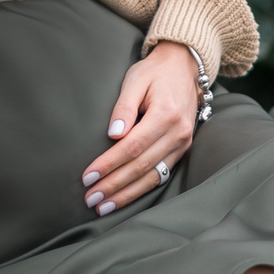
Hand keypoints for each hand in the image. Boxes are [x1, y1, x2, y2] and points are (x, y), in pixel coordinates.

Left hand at [81, 41, 201, 214]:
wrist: (184, 67)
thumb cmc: (155, 72)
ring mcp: (183, 144)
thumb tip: (113, 135)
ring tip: (103, 206)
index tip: (88, 176)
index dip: (109, 164)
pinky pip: (161, 175)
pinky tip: (125, 197)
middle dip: (114, 185)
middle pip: (141, 166)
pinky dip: (142, 189)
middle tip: (91, 198)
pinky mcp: (182, 150)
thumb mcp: (135, 80)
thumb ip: (124, 107)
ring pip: (153, 177)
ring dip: (127, 194)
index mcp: (166, 114)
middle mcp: (178, 133)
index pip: (132, 147)